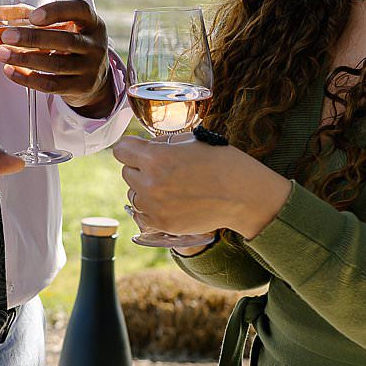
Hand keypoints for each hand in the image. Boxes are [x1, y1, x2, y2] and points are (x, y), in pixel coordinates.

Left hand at [0, 0, 112, 113]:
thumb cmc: (70, 43)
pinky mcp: (81, 87)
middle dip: (33, 38)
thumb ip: (29, 16)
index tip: (33, 16)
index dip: (56, 11)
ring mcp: (90, 68)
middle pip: (65, 40)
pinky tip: (10, 71)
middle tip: (7, 36)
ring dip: (25, 59)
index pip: (79, 10)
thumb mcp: (60, 26)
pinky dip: (28, 78)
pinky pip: (51, 84)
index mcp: (91, 22)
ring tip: (2, 53)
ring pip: (56, 64)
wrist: (94, 77)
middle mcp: (95, 45)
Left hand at [112, 136, 292, 240]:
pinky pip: (142, 213)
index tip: (139, 150)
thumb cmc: (223, 163)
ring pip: (133, 194)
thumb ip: (162, 144)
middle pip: (126, 172)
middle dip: (140, 168)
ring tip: (170, 187)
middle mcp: (149, 183)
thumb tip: (145, 146)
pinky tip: (171, 202)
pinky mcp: (160, 223)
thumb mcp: (192, 141)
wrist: (243, 196)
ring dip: (145, 189)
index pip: (122, 150)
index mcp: (156, 157)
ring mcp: (154, 206)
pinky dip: (152, 208)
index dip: (132, 148)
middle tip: (163, 169)